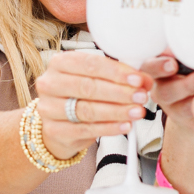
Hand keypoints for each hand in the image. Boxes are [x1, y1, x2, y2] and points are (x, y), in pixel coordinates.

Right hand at [31, 47, 154, 162]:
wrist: (57, 122)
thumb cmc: (77, 95)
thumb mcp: (94, 78)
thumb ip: (117, 77)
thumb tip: (144, 80)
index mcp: (60, 63)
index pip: (90, 64)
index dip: (116, 72)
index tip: (138, 79)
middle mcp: (50, 83)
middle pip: (88, 87)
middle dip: (120, 92)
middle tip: (141, 96)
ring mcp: (48, 108)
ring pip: (87, 110)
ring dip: (117, 111)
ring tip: (137, 112)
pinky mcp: (53, 130)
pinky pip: (86, 130)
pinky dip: (109, 128)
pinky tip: (125, 125)